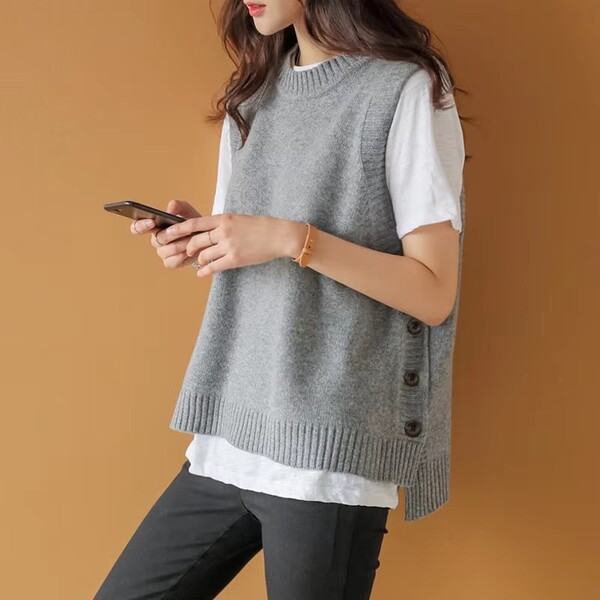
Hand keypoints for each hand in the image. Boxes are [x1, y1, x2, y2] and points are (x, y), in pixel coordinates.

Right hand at [130, 199, 202, 268]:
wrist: (206, 239)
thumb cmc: (193, 224)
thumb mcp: (188, 211)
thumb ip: (179, 206)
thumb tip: (170, 208)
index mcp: (154, 226)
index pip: (138, 227)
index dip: (141, 225)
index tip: (151, 222)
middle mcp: (156, 240)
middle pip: (158, 239)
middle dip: (173, 234)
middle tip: (186, 230)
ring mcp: (162, 252)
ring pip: (166, 251)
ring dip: (181, 245)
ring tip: (192, 239)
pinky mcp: (170, 263)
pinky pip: (173, 261)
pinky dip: (183, 256)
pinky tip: (190, 250)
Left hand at [156, 213, 305, 276]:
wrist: (279, 235)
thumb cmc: (260, 227)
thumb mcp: (238, 220)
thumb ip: (221, 225)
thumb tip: (206, 231)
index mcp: (223, 219)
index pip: (194, 223)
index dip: (178, 229)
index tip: (166, 233)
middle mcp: (223, 232)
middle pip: (196, 241)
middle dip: (187, 247)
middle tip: (185, 251)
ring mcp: (229, 246)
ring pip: (204, 255)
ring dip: (199, 259)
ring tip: (198, 261)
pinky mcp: (235, 259)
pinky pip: (214, 267)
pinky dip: (204, 270)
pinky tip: (201, 273)